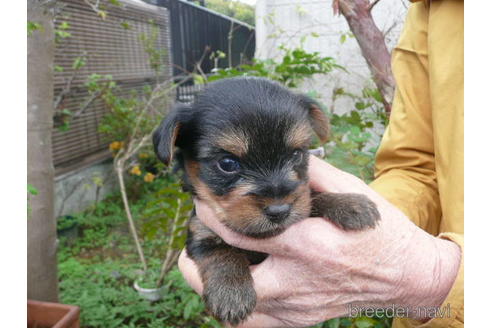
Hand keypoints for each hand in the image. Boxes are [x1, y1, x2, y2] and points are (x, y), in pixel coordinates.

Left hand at [179, 155, 460, 326]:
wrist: (408, 276)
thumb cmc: (380, 231)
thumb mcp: (351, 193)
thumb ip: (312, 174)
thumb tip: (282, 156)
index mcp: (309, 245)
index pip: (242, 232)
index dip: (212, 216)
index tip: (201, 202)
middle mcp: (300, 282)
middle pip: (230, 279)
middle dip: (199, 260)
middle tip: (191, 240)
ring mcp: (299, 308)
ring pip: (237, 310)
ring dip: (212, 286)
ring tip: (201, 264)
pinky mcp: (302, 321)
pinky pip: (256, 323)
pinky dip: (236, 307)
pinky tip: (232, 287)